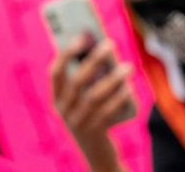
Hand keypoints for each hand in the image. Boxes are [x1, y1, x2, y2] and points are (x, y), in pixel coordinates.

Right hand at [50, 36, 132, 171]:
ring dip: (112, 79)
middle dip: (94, 60)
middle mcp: (63, 110)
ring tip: (127, 67)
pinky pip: (107, 112)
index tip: (83, 36)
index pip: (56, 72)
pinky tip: (128, 88)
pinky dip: (118, 98)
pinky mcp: (94, 132)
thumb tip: (103, 49)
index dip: (67, 54)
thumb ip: (89, 77)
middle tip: (111, 44)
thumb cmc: (91, 113)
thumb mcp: (83, 98)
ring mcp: (77, 122)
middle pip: (77, 81)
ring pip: (94, 97)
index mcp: (56, 98)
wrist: (95, 149)